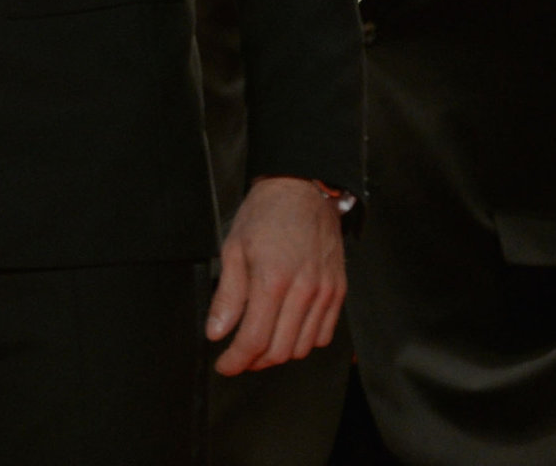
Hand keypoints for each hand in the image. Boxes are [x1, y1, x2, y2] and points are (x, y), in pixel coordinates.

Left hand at [206, 176, 345, 375]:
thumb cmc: (265, 215)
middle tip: (237, 356)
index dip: (237, 359)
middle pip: (281, 350)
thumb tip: (217, 332)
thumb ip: (227, 296)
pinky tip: (285, 331)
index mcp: (273, 280)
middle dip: (254, 361)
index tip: (224, 365)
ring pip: (303, 347)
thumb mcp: (233, 249)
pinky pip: (323, 334)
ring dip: (278, 354)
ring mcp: (326, 293)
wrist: (302, 190)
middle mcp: (304, 291)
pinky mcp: (338, 292)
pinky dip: (303, 342)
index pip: (255, 339)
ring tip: (258, 345)